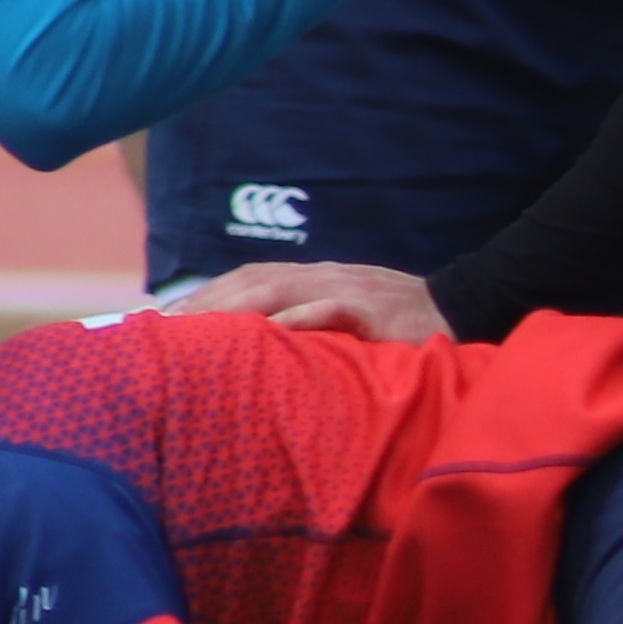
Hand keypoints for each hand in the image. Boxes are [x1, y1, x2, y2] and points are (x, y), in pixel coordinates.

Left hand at [169, 258, 447, 344]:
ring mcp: (345, 289)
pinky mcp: (370, 309)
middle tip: (165, 325)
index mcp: (311, 278)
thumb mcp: (344, 317)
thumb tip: (259, 347)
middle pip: (252, 281)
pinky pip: (328, 310)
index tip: (163, 316)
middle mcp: (321, 276)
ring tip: (199, 328)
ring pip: (280, 290)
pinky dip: (297, 319)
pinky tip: (270, 333)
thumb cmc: (396, 321)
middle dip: (206, 301)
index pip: (247, 279)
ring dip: (235, 307)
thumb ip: (305, 323)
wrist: (460, 307)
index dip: (204, 294)